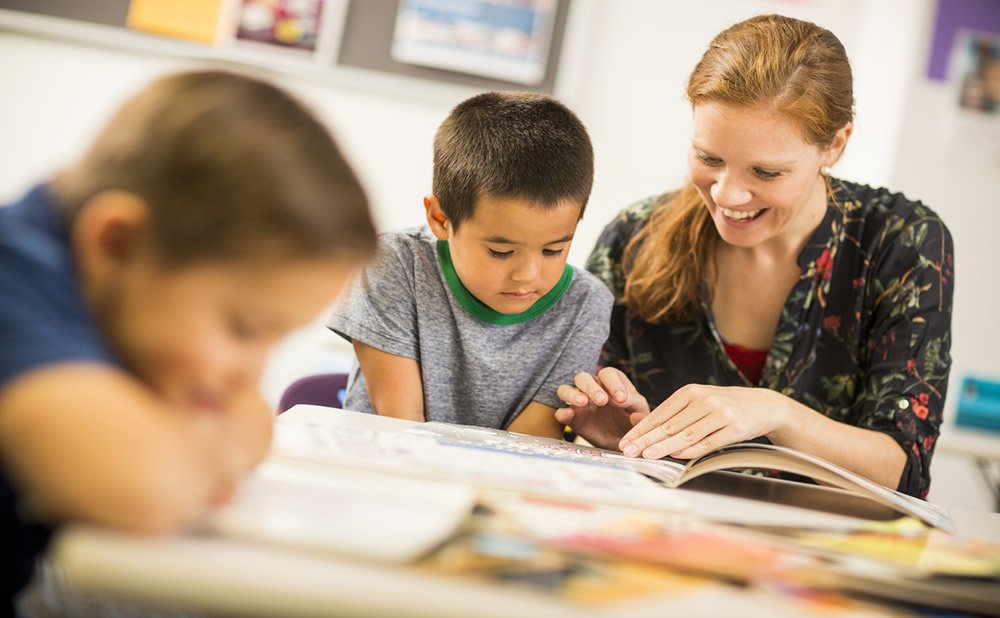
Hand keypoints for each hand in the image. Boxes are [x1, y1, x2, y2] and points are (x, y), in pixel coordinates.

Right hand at [555, 368, 649, 449]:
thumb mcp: (640, 414)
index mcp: (611, 383)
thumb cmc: (632, 422)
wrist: (623, 444)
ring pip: (566, 389)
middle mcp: (592, 389)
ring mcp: (579, 403)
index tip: (621, 399)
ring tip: (583, 403)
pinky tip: (569, 415)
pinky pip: (560, 412)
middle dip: (592, 387)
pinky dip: (562, 412)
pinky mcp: (572, 419)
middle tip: (602, 401)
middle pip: (583, 378)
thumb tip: (630, 407)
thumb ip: (637, 408)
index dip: (613, 383)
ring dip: (572, 394)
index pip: (608, 374)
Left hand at [619, 384, 789, 458]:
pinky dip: (690, 450)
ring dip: (663, 446)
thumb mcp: (698, 401)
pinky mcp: (734, 428)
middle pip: (669, 424)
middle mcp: (704, 400)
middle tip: (628, 451)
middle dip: (646, 439)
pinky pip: (708, 442)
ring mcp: (720, 413)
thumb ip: (673, 412)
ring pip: (686, 434)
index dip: (640, 429)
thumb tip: (640, 423)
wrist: (763, 405)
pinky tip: (675, 455)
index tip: (625, 441)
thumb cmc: (724, 405)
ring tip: (646, 455)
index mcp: (690, 392)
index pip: (659, 413)